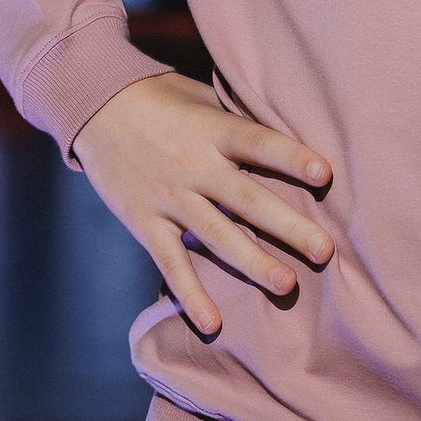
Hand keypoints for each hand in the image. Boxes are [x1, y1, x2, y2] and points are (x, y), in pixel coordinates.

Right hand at [71, 73, 334, 335]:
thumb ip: (239, 122)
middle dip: (288, 226)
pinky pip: (171, 263)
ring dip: (252, 263)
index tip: (325, 175)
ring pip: (216, 235)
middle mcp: (194, 165)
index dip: (291, 158)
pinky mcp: (144, 222)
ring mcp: (169, 197)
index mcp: (213, 130)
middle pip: (247, 199)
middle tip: (325, 250)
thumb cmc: (163, 98)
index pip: (259, 143)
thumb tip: (288, 140)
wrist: (95, 105)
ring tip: (286, 285)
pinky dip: (190, 294)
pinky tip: (212, 323)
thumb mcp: (204, 97)